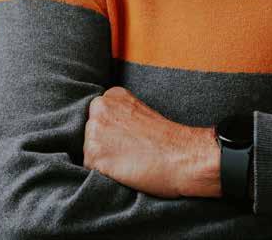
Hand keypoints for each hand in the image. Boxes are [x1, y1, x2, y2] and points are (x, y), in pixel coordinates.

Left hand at [83, 86, 220, 198]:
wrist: (182, 156)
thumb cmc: (168, 139)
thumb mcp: (140, 112)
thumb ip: (119, 114)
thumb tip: (104, 130)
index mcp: (112, 95)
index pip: (97, 117)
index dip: (112, 133)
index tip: (129, 139)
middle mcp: (99, 108)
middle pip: (89, 133)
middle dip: (104, 145)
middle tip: (130, 151)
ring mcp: (94, 131)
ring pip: (88, 152)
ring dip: (103, 161)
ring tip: (129, 161)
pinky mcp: (94, 156)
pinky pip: (90, 170)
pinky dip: (104, 175)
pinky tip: (124, 170)